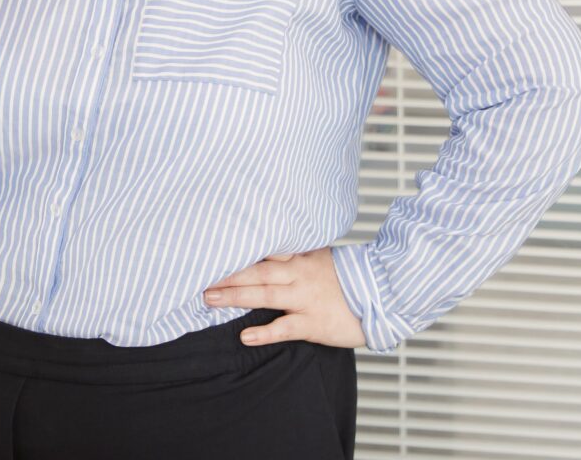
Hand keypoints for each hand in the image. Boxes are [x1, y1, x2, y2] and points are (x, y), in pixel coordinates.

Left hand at [204, 250, 365, 348]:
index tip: (212, 248)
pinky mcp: (313, 323)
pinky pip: (285, 328)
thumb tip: (268, 244)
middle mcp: (298, 275)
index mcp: (299, 257)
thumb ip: (293, 251)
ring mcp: (305, 299)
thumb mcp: (319, 255)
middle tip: (200, 275)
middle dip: (227, 273)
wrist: (381, 296)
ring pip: (265, 295)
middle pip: (257, 271)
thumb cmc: (346, 279)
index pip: (263, 250)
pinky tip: (245, 336)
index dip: (237, 250)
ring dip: (235, 297)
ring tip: (209, 299)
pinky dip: (265, 332)